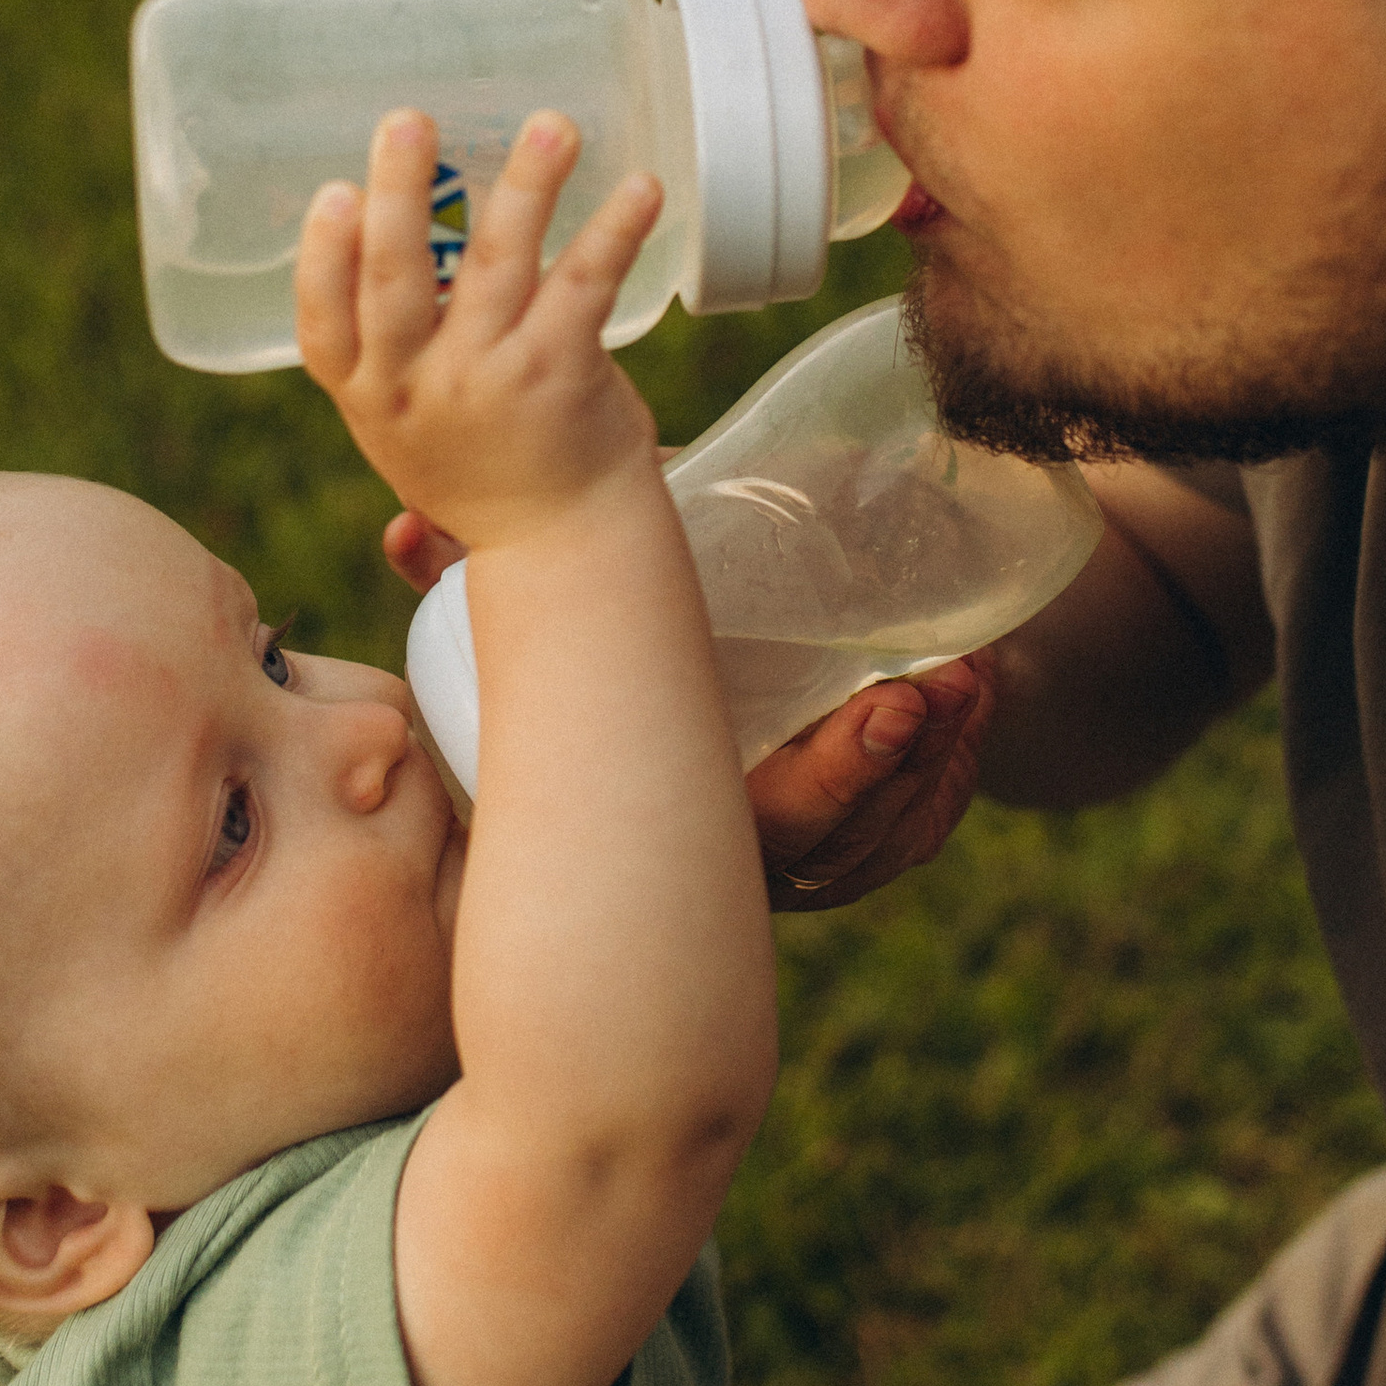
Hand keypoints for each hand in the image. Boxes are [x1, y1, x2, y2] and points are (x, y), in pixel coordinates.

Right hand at [299, 112, 658, 548]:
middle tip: (409, 119)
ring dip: (527, 186)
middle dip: (401, 193)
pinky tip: (641, 187)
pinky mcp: (563, 374)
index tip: (333, 193)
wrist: (561, 545)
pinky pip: (587, 286)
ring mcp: (493, 380)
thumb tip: (353, 243)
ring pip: (503, 265)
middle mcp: (421, 389)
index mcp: (367, 396)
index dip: (322, 258)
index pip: (323, 324)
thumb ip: (378, 360)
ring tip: (551, 125)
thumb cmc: (477, 469)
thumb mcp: (397, 431)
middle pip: (399, 280)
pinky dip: (615, 231)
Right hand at [383, 512, 994, 911]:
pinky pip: (914, 827)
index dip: (843, 773)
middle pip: (848, 843)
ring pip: (890, 839)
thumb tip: (410, 528)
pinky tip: (976, 700)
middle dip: (906, 768)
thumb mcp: (554, 615)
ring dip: (943, 762)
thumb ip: (484, 581)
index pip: (775, 827)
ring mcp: (800, 854)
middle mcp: (739, 858)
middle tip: (944, 683)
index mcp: (678, 820)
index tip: (890, 699)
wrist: (664, 695)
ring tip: (973, 676)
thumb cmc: (599, 656)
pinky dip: (956, 770)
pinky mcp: (850, 834)